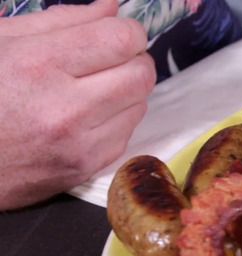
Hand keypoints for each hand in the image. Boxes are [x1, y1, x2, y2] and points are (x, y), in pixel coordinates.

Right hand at [0, 0, 155, 209]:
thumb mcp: (3, 42)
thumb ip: (62, 21)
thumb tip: (111, 8)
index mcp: (38, 65)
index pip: (121, 40)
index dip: (128, 31)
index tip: (118, 32)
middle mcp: (64, 108)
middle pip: (141, 74)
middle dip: (134, 59)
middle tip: (112, 58)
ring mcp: (78, 143)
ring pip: (140, 104)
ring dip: (127, 90)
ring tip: (94, 87)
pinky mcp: (87, 167)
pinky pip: (127, 133)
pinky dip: (117, 118)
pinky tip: (88, 114)